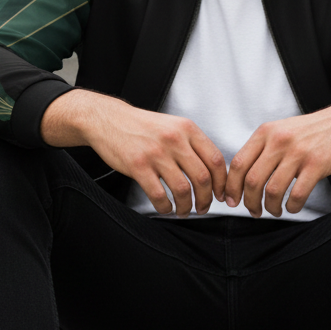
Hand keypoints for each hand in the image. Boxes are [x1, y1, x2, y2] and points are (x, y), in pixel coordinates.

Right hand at [40, 90, 225, 215]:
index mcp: (187, 129)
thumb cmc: (142, 126)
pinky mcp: (138, 166)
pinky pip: (159, 195)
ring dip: (187, 206)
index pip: (216, 160)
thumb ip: (192, 144)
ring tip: (184, 210)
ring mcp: (156, 153)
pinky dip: (166, 207)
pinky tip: (166, 207)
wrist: (108, 119)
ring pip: (183, 189)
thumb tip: (212, 171)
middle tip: (204, 207)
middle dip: (207, 199)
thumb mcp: (173, 126)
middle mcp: (175, 140)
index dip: (222, 182)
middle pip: (203, 178)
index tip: (221, 194)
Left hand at [224, 95, 330, 217]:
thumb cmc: (313, 130)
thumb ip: (262, 149)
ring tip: (273, 210)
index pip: (238, 163)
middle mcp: (279, 141)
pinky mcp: (317, 164)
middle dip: (248, 202)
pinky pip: (297, 194)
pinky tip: (292, 207)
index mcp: (266, 132)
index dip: (231, 187)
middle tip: (253, 210)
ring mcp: (298, 152)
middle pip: (252, 180)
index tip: (231, 200)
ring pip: (272, 190)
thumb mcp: (281, 130)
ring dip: (269, 207)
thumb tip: (241, 177)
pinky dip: (291, 207)